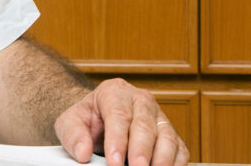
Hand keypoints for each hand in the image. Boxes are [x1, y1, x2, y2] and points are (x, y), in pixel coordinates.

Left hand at [53, 78, 187, 165]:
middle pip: (145, 125)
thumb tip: (82, 152)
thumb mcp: (70, 121)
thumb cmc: (87, 119)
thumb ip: (73, 134)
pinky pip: (179, 148)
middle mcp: (140, 101)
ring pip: (167, 135)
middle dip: (141, 150)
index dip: (118, 139)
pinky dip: (177, 163)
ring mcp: (158, 116)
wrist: (99, 118)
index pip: (119, 115)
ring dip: (163, 158)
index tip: (114, 161)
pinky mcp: (170, 133)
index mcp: (115, 92)